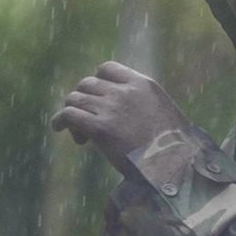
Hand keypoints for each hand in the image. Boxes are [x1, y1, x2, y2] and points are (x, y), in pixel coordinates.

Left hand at [50, 61, 190, 175]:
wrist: (177, 167)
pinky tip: (58, 128)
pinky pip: (69, 115)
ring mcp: (112, 108)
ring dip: (73, 113)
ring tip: (80, 135)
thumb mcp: (165, 116)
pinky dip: (60, 120)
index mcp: (144, 84)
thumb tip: (130, 116)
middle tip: (88, 123)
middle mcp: (125, 92)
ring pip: (75, 98)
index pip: (107, 69)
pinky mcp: (100, 129)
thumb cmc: (175, 149)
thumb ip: (145, 106)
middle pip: (87, 83)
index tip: (98, 99)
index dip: (97, 82)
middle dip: (84, 100)